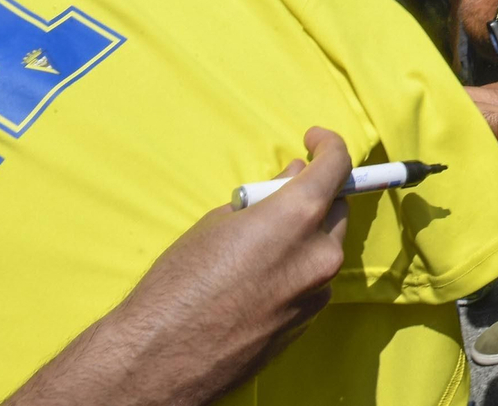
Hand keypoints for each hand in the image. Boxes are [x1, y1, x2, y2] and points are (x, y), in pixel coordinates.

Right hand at [5, 128, 351, 405]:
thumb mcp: (217, 223)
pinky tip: (258, 278)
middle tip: (280, 194)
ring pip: (325, 247)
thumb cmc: (178, 284)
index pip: (336, 166)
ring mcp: (317, 292)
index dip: (329, 146)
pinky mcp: (308, 322)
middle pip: (336, 208)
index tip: (316, 140)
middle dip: (315, 196)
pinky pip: (313, 281)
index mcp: (297, 218)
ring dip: (305, 236)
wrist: (160, 357)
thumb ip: (267, 198)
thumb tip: (294, 179)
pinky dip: (297, 269)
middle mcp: (319, 254)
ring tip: (258, 244)